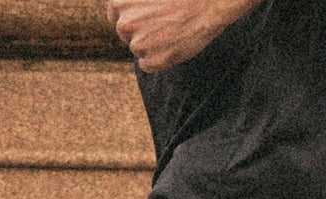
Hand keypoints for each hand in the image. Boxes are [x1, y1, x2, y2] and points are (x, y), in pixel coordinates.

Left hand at [109, 0, 264, 71]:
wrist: (210, 3)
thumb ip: (136, 1)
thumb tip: (129, 14)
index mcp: (120, 2)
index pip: (115, 15)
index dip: (130, 17)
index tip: (143, 18)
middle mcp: (124, 23)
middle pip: (124, 34)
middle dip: (140, 31)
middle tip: (164, 23)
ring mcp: (138, 43)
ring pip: (138, 49)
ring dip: (152, 44)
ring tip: (174, 29)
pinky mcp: (152, 60)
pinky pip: (148, 65)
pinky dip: (160, 58)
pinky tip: (175, 43)